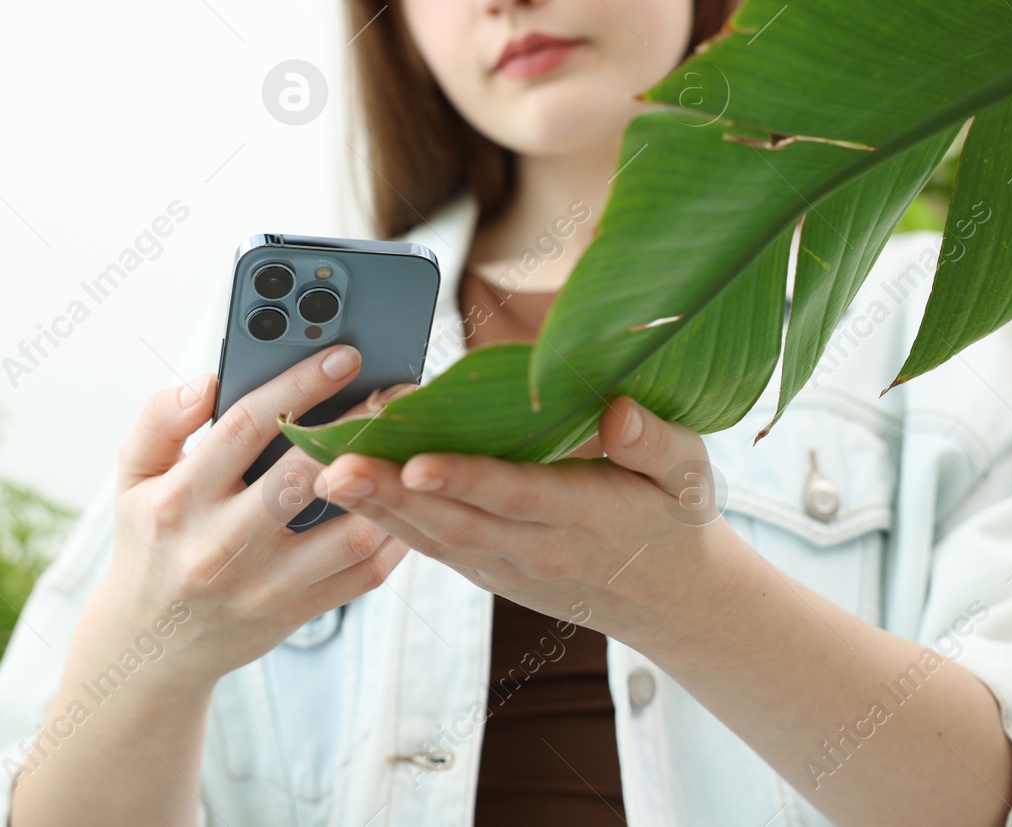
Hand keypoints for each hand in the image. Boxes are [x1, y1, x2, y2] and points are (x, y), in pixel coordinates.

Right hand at [96, 346, 413, 693]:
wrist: (149, 649)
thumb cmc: (150, 543)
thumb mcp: (133, 480)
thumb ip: (160, 421)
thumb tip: (208, 381)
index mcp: (179, 500)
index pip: (244, 427)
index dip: (299, 385)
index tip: (345, 356)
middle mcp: (220, 545)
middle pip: (302, 476)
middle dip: (356, 428)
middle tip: (395, 395)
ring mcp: (262, 585)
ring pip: (347, 533)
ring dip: (386, 486)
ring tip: (409, 443)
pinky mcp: (295, 613)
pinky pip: (362, 574)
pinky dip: (395, 535)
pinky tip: (407, 497)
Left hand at [314, 394, 742, 647]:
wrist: (670, 599)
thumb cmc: (676, 517)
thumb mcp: (691, 475)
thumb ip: (658, 443)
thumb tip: (619, 412)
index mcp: (586, 515)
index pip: (516, 496)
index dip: (465, 479)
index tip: (417, 462)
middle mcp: (537, 546)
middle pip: (454, 521)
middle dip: (389, 496)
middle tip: (333, 468)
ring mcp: (506, 564)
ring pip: (430, 536)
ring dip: (372, 508)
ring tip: (321, 474)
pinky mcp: (486, 569)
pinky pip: (430, 544)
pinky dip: (384, 520)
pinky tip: (346, 492)